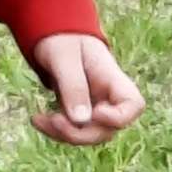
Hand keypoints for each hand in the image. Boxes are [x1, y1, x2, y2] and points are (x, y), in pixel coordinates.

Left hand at [29, 35, 144, 146]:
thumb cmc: (62, 39)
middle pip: (107, 129)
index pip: (133, 105)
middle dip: (80, 133)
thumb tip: (80, 120)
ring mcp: (95, 107)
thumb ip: (73, 86)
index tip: (96, 113)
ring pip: (88, 135)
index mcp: (113, 77)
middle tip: (54, 120)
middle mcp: (108, 96)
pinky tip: (37, 119)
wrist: (53, 36)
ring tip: (38, 119)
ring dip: (63, 134)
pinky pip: (72, 130)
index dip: (119, 117)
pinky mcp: (79, 113)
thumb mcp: (64, 57)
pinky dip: (54, 130)